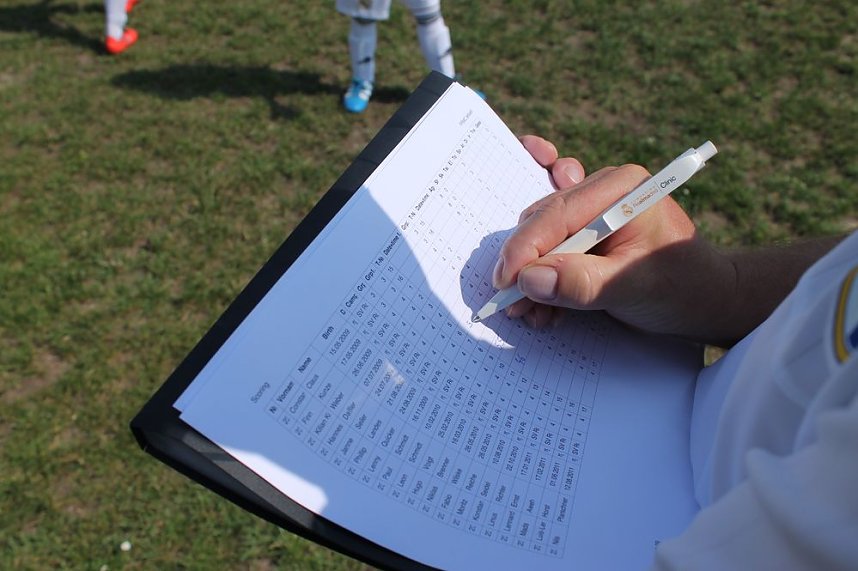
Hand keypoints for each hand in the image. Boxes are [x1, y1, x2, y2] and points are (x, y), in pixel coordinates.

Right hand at [496, 136, 737, 343]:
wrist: (706, 301)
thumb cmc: (683, 288)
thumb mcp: (633, 287)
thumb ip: (582, 283)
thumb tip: (529, 279)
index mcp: (620, 188)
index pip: (557, 213)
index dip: (525, 248)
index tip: (505, 283)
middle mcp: (602, 190)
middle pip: (542, 223)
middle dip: (525, 266)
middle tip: (514, 305)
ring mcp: (592, 210)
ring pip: (541, 239)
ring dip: (532, 278)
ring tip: (533, 314)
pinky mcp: (586, 233)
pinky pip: (550, 250)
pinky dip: (543, 279)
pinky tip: (546, 307)